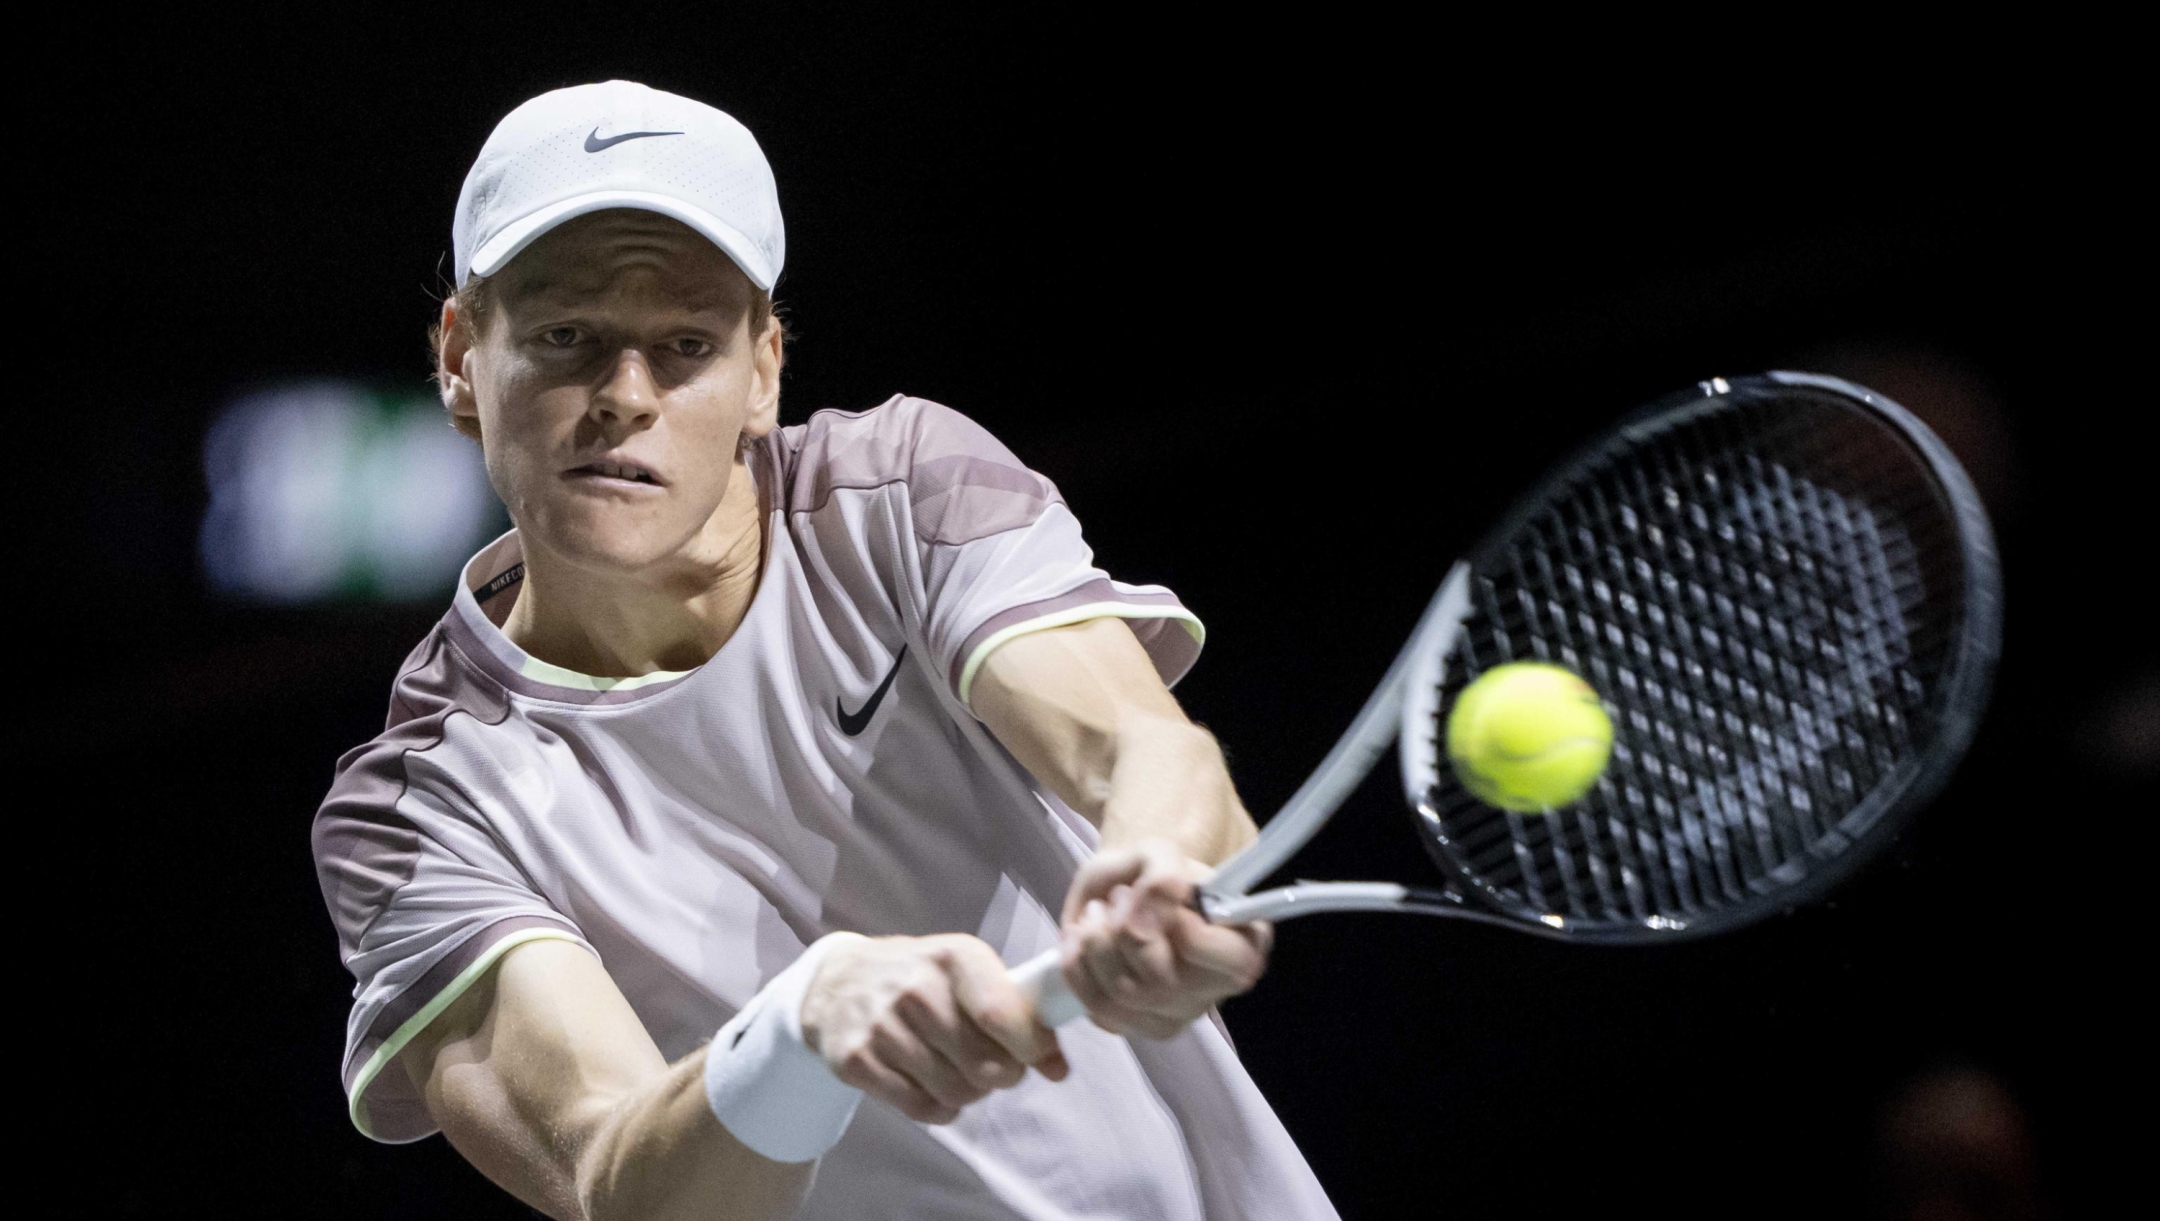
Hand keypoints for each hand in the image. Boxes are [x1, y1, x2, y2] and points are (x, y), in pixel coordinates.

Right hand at [799, 934, 1067, 1123]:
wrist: (841, 983)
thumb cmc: (923, 980)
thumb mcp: (971, 974)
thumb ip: (1020, 1015)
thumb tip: (1059, 1069)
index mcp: (954, 957)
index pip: (1000, 1015)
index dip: (1031, 1047)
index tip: (1039, 1057)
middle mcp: (915, 988)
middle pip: (984, 1065)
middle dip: (1002, 1075)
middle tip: (995, 1066)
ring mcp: (881, 1026)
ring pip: (956, 1092)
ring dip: (970, 1092)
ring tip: (959, 1070)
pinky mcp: (856, 1061)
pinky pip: (921, 1108)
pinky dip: (939, 1107)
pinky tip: (931, 1083)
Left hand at [1059, 838, 1271, 1038]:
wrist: (1119, 890)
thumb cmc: (1150, 872)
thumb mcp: (1161, 852)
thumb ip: (1163, 878)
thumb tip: (1145, 922)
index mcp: (1244, 946)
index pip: (1227, 961)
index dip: (1180, 927)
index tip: (1149, 890)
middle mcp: (1214, 991)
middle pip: (1163, 984)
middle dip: (1124, 930)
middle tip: (1118, 896)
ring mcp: (1175, 1015)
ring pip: (1123, 995)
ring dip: (1095, 942)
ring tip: (1097, 912)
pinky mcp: (1135, 1026)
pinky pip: (1096, 1006)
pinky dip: (1076, 964)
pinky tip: (1084, 940)